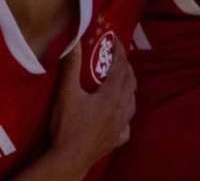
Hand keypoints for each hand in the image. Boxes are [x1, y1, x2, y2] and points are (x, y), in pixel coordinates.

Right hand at [49, 41, 136, 173]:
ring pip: (132, 103)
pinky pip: (126, 126)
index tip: (116, 40)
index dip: (119, 52)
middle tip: (119, 57)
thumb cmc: (67, 126)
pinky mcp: (115, 141)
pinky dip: (126, 117)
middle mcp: (120, 110)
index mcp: (111, 96)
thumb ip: (71, 66)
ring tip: (124, 81)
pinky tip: (121, 118)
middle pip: (130, 83)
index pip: (120, 68)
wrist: (69, 159)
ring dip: (130, 89)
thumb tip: (74, 41)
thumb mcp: (66, 93)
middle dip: (126, 67)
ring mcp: (120, 127)